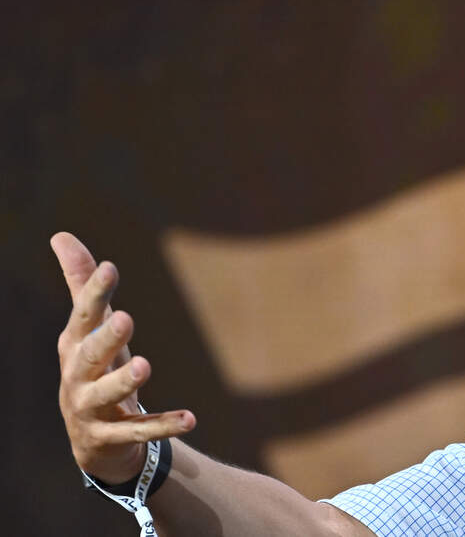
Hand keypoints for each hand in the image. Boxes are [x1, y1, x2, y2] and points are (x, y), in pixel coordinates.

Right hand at [53, 232, 195, 484]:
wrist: (93, 440)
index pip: (84, 315)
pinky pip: (138, 431)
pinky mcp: (111, 437)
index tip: (111, 266)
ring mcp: (91, 409)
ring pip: (107, 395)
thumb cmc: (95, 369)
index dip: (95, 292)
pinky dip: (164, 426)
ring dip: (124, 382)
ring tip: (145, 366)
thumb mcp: (89, 329)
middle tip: (127, 319)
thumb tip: (61, 235)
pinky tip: (192, 419)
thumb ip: (82, 286)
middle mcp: (77, 376)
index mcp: (75, 346)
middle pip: (90, 355)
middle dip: (107, 338)